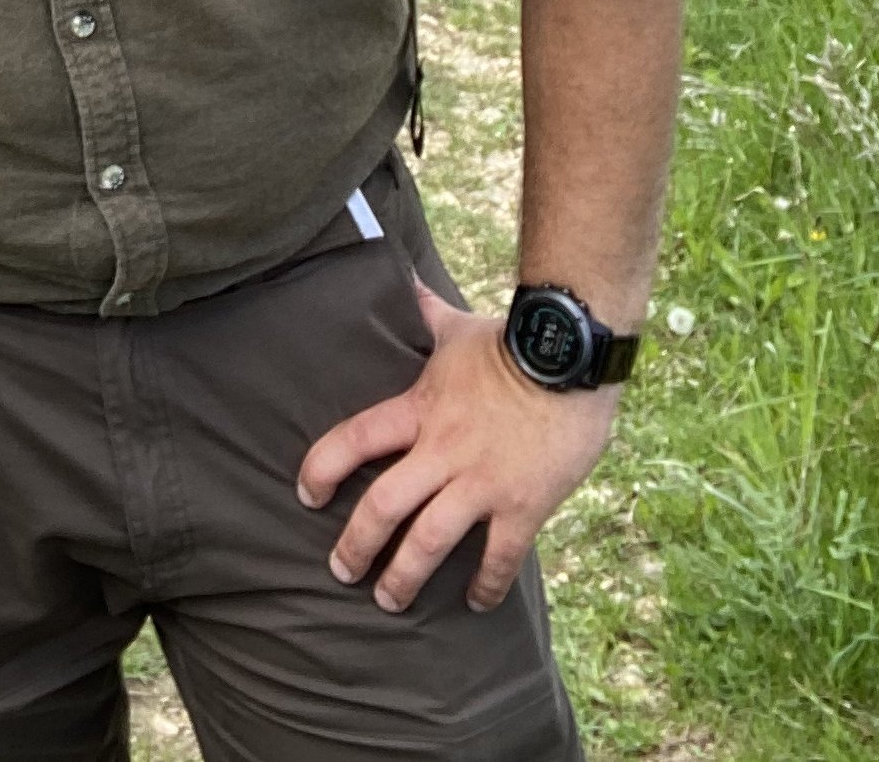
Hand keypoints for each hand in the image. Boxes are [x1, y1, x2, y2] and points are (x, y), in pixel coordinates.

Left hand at [296, 282, 617, 612]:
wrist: (572, 356)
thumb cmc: (512, 341)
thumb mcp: (457, 326)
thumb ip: (423, 310)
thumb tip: (400, 275)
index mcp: (419, 409)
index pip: (353, 440)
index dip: (322, 469)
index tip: (305, 495)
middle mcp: (442, 451)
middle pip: (383, 508)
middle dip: (356, 547)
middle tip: (341, 572)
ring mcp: (482, 483)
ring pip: (429, 543)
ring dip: (404, 578)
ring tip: (389, 600)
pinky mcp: (523, 505)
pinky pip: (498, 557)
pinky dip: (485, 586)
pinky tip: (476, 604)